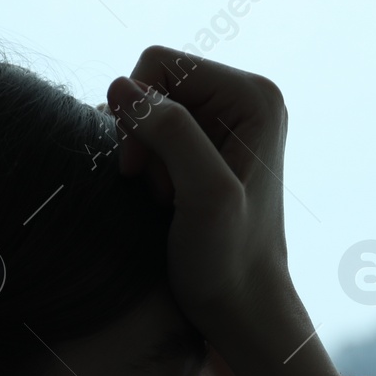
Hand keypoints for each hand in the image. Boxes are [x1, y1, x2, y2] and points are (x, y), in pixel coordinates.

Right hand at [102, 47, 338, 375]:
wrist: (242, 313)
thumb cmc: (228, 265)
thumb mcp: (203, 198)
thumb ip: (172, 135)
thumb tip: (120, 87)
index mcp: (255, 96)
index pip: (159, 63)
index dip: (137, 114)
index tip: (146, 174)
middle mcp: (246, 99)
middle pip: (153, 84)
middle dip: (140, 137)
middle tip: (160, 192)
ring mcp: (227, 123)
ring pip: (147, 111)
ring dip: (142, 156)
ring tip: (167, 201)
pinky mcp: (209, 147)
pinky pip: (153, 134)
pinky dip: (147, 168)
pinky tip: (166, 203)